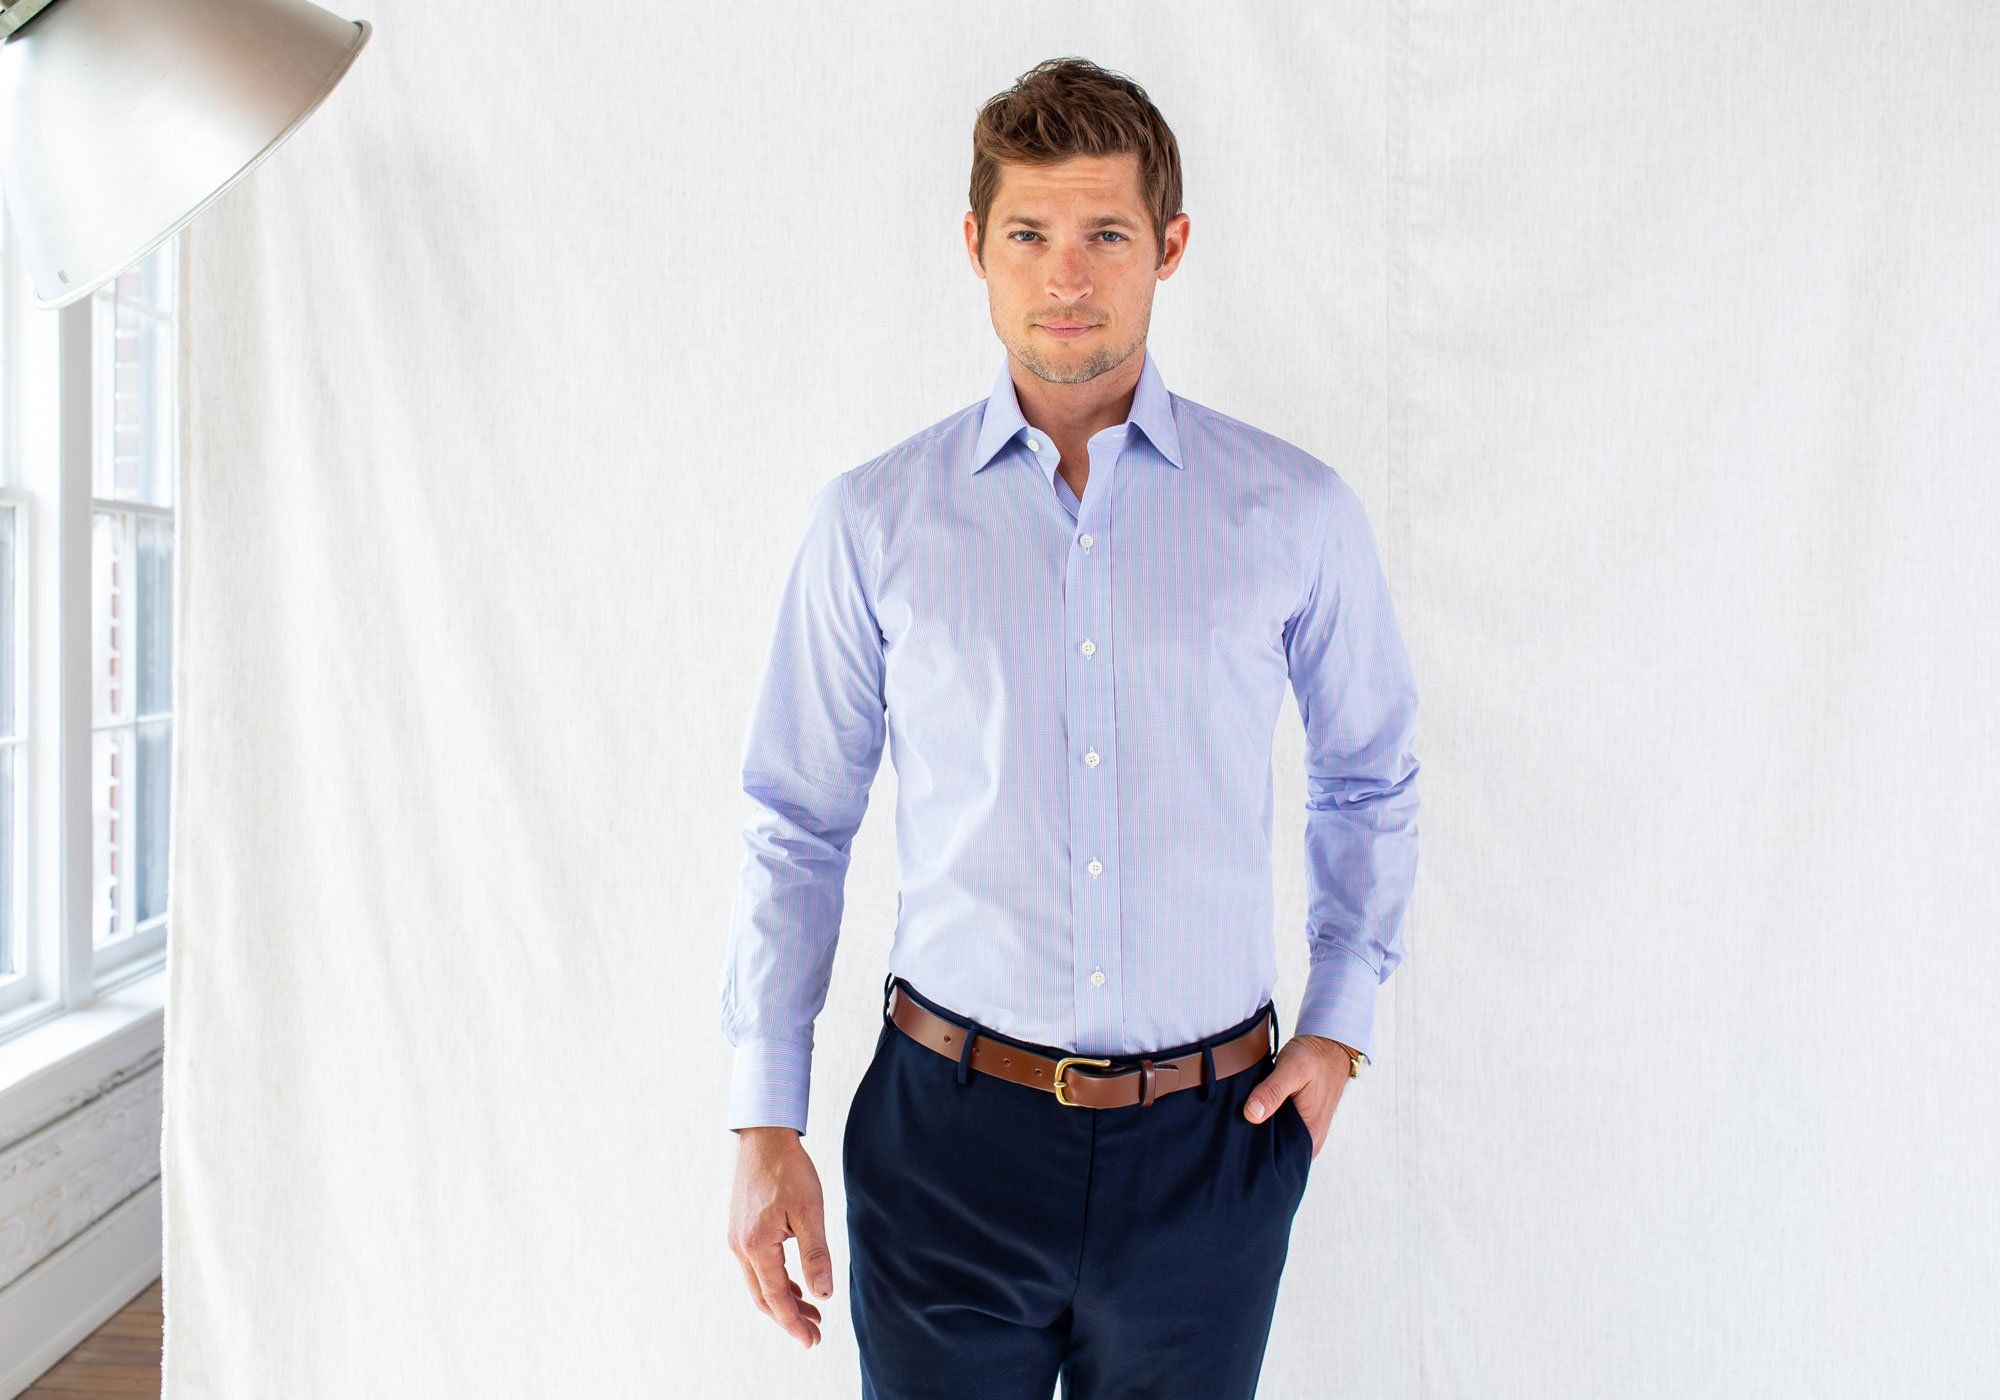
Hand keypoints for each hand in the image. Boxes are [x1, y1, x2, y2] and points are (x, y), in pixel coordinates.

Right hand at [727, 1125, 832, 1347]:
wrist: (764, 1137)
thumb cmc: (789, 1171)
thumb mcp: (810, 1212)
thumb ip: (816, 1255)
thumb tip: (824, 1295)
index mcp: (756, 1246)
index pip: (776, 1297)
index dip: (794, 1322)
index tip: (812, 1340)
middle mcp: (740, 1247)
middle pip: (763, 1297)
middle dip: (788, 1318)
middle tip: (814, 1333)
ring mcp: (737, 1238)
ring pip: (758, 1283)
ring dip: (783, 1300)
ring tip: (811, 1311)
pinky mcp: (740, 1229)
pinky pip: (756, 1267)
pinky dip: (775, 1281)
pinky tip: (795, 1283)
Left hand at [1241, 1035, 1351, 1159]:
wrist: (1330, 1046)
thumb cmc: (1315, 1058)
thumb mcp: (1292, 1069)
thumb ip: (1273, 1091)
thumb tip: (1251, 1115)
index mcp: (1309, 1137)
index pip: (1278, 1162)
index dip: (1255, 1156)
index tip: (1236, 1144)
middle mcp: (1307, 1139)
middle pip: (1273, 1153)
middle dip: (1253, 1144)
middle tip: (1231, 1130)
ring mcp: (1302, 1131)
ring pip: (1272, 1140)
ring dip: (1257, 1131)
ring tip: (1237, 1121)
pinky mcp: (1296, 1121)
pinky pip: (1275, 1128)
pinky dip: (1263, 1121)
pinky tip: (1249, 1112)